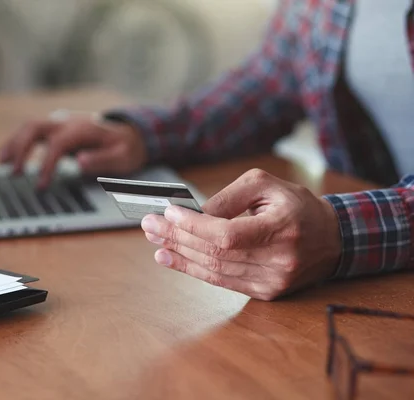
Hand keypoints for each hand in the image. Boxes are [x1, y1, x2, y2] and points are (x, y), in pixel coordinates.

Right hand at [0, 112, 147, 187]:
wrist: (129, 133)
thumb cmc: (125, 148)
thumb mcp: (122, 157)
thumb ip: (102, 160)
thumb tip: (79, 162)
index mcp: (82, 129)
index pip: (57, 144)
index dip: (46, 165)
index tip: (41, 186)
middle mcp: (67, 122)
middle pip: (35, 127)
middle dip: (21, 148)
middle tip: (14, 172)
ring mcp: (60, 123)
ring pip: (29, 126)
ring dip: (14, 143)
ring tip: (2, 164)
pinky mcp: (56, 128)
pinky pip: (31, 131)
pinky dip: (17, 142)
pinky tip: (9, 157)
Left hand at [140, 169, 341, 300]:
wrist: (331, 238)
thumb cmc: (296, 206)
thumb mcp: (266, 186)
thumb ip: (229, 197)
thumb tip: (194, 213)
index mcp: (282, 229)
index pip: (227, 234)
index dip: (193, 226)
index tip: (167, 213)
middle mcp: (279, 260)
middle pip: (215, 254)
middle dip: (177, 238)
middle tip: (149, 226)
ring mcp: (272, 281)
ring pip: (214, 270)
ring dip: (179, 256)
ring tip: (155, 242)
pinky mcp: (265, 291)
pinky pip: (222, 281)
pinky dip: (193, 270)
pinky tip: (172, 259)